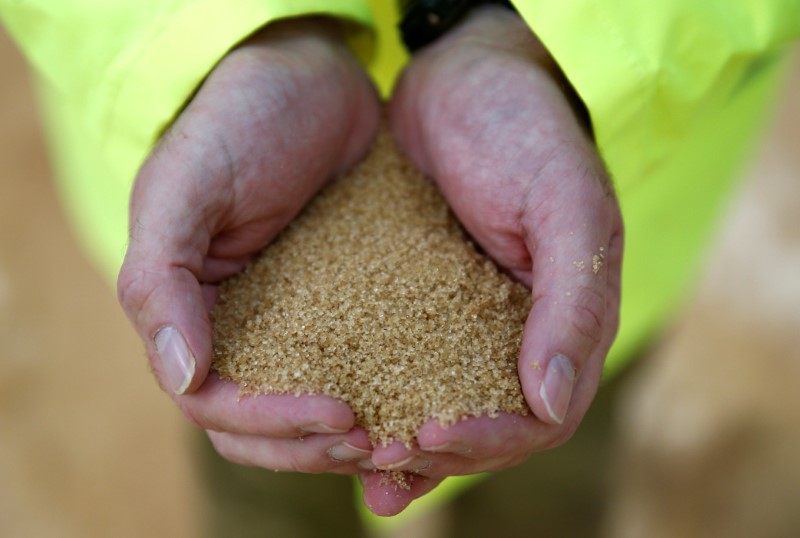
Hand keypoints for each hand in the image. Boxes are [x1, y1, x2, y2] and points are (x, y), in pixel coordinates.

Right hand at [117, 18, 380, 473]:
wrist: (308, 77)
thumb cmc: (236, 122)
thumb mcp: (184, 189)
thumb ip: (162, 281)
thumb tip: (180, 376)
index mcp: (195, 318)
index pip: (219, 407)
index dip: (271, 425)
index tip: (339, 416)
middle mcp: (245, 332)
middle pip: (269, 428)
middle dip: (318, 446)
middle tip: (383, 442)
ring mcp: (300, 323)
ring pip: (318, 410)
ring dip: (358, 436)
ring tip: (411, 436)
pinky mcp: (352, 304)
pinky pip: (367, 365)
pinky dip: (391, 395)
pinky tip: (430, 400)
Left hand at [362, 6, 622, 514]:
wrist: (463, 80)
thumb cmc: (526, 133)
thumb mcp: (566, 206)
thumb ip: (573, 303)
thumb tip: (553, 400)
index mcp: (565, 322)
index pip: (541, 417)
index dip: (492, 439)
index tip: (432, 434)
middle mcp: (518, 335)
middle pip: (488, 428)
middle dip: (438, 453)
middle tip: (380, 458)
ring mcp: (466, 323)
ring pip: (441, 406)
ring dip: (403, 444)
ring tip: (357, 461)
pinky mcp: (418, 303)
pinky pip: (400, 365)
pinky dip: (377, 399)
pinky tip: (341, 419)